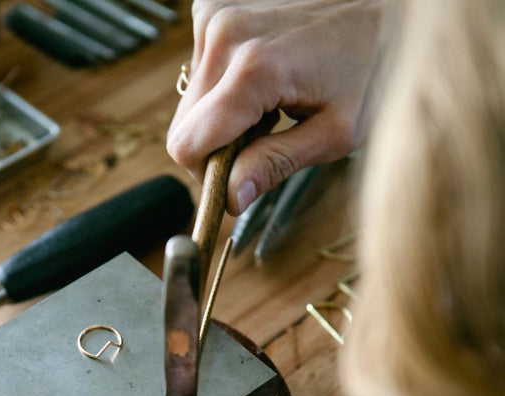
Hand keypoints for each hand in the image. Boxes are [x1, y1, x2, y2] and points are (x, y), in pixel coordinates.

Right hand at [167, 0, 388, 214]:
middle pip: (184, 126)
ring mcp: (217, 14)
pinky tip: (264, 77)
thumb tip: (232, 197)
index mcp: (252, 70)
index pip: (187, 146)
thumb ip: (277, 164)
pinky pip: (201, 67)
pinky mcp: (216, 4)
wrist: (388, 3)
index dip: (207, 177)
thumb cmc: (375, 61)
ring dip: (221, 115)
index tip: (236, 184)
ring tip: (271, 104)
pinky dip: (225, 84)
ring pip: (190, 100)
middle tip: (264, 140)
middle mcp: (224, 35)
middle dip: (216, 147)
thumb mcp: (335, 132)